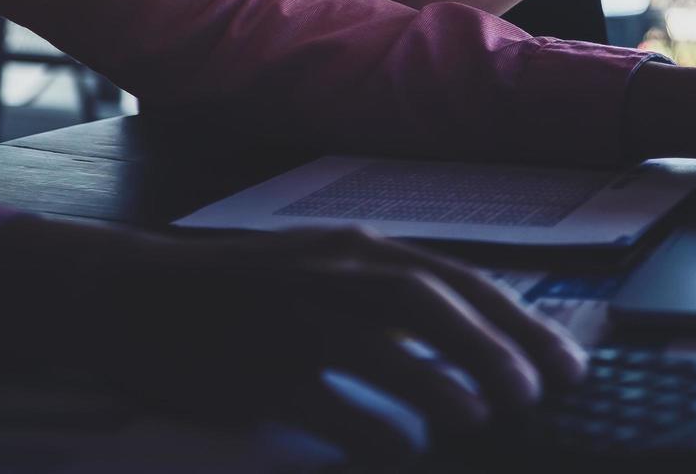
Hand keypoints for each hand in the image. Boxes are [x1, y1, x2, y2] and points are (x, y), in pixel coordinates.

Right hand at [0, 219, 586, 460]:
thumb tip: (473, 342)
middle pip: (434, 304)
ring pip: (385, 343)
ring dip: (445, 384)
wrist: (127, 289)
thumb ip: (391, 292)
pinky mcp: (252, 363)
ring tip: (484, 418)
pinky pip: (323, 398)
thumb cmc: (240, 287)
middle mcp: (335, 269)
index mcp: (360, 247)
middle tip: (540, 393)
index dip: (520, 322)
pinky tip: (403, 449)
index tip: (568, 362)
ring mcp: (292, 313)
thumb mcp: (325, 268)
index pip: (460, 281)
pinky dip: (370, 425)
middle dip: (498, 348)